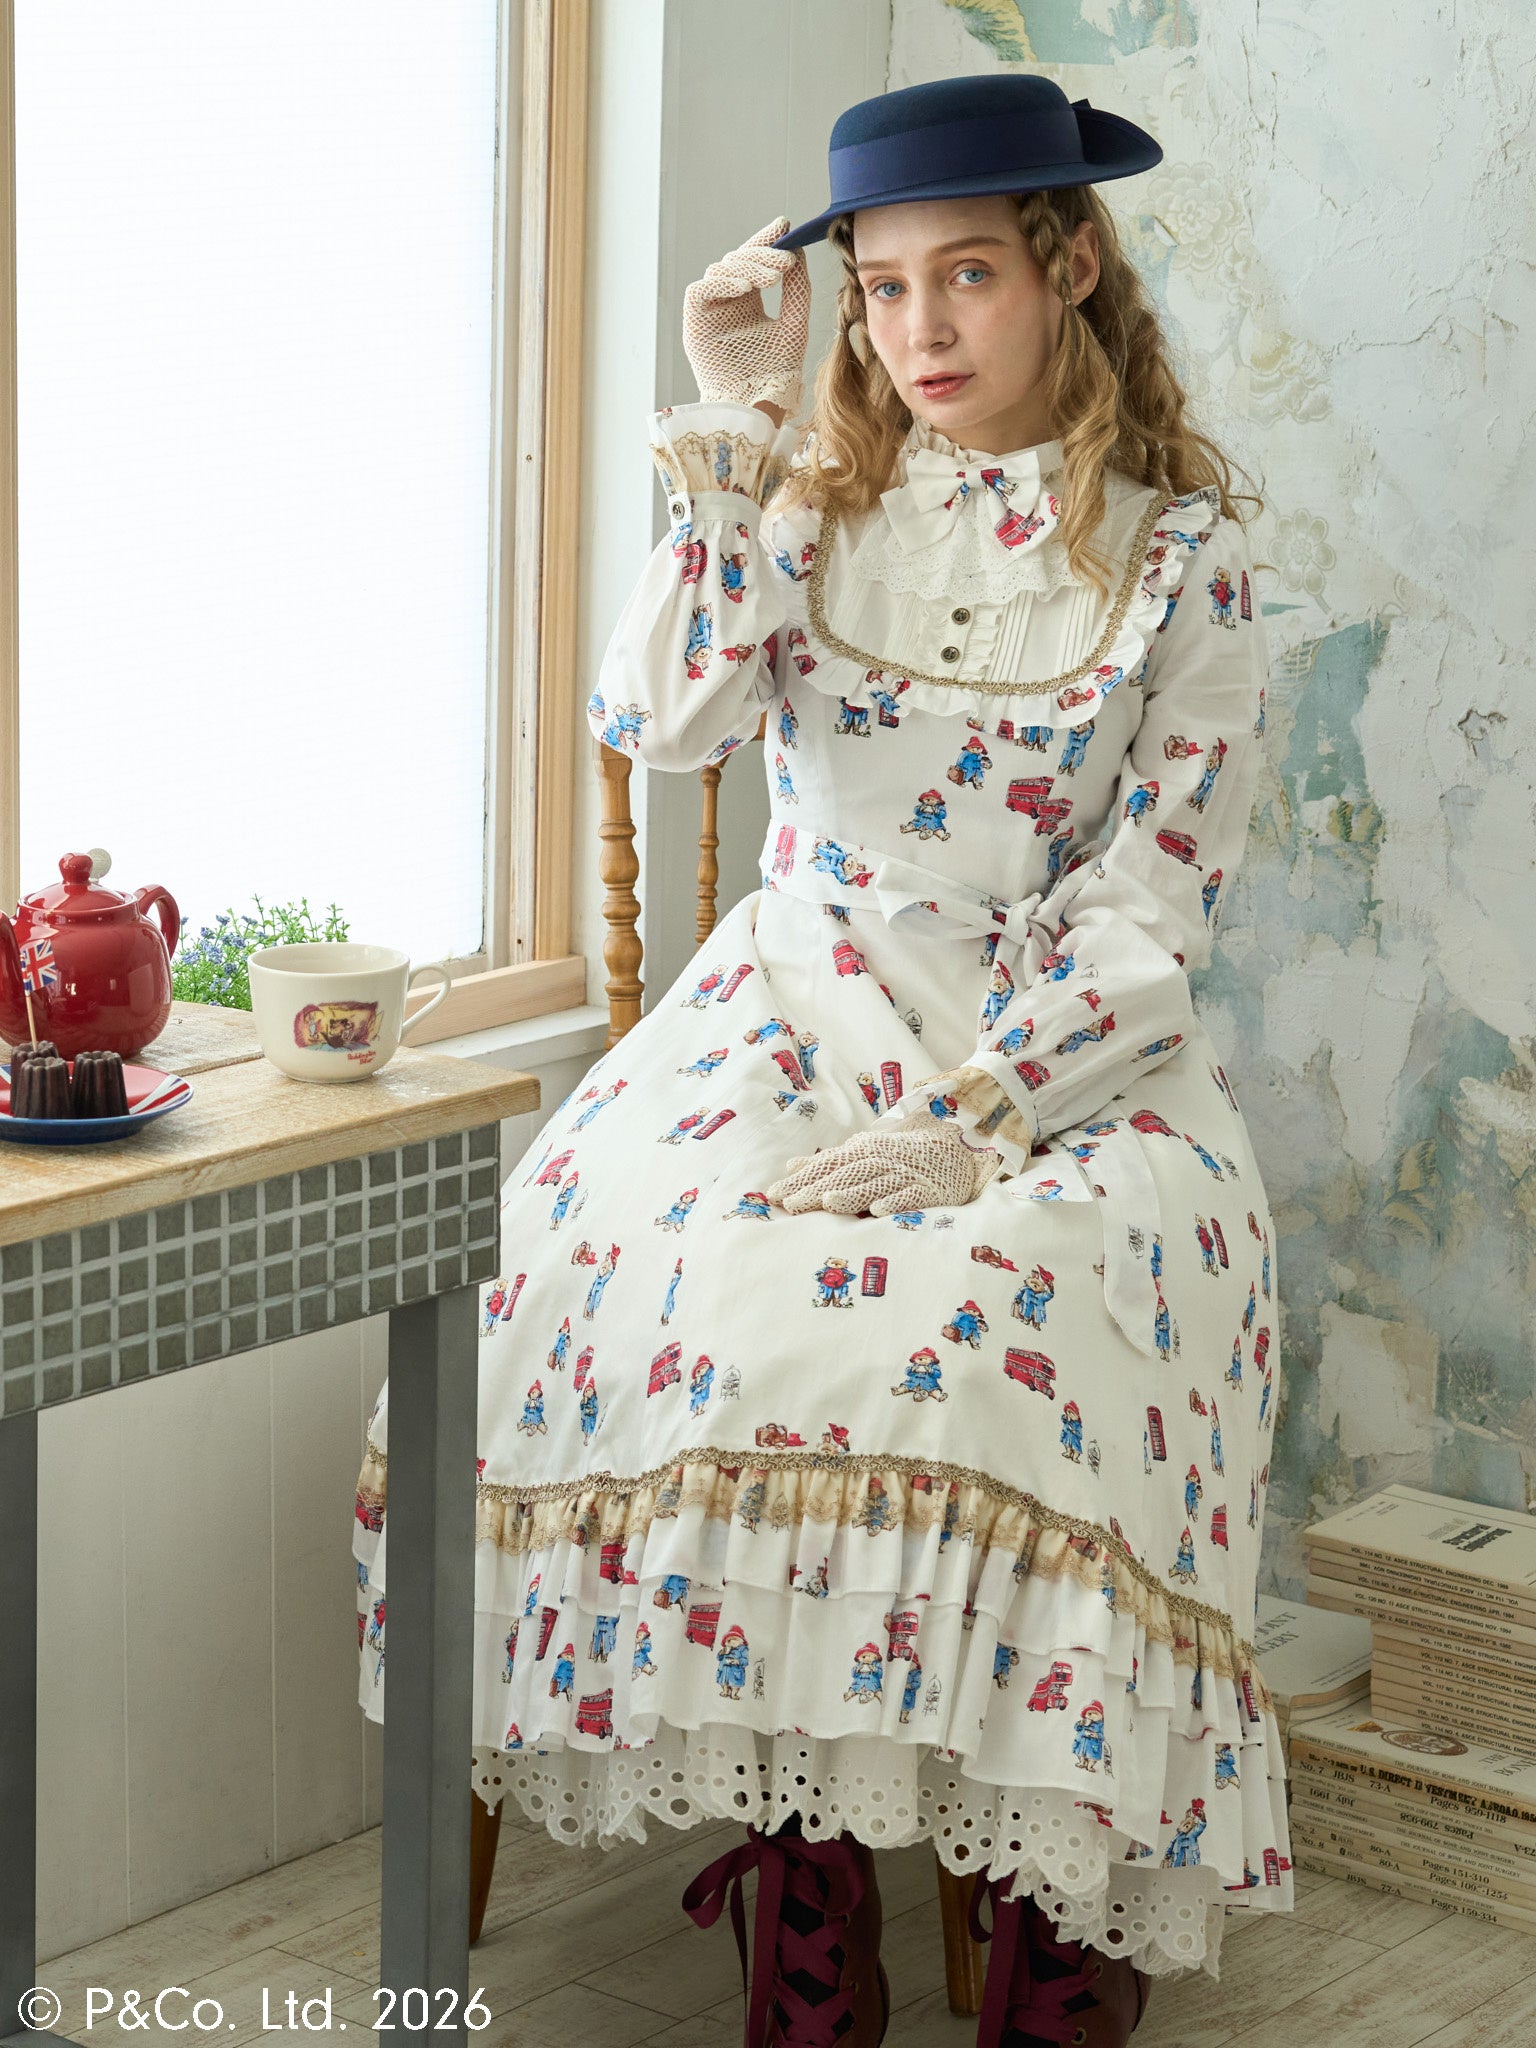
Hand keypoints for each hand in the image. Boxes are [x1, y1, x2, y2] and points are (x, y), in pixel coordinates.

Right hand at [682, 216, 810, 411]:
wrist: (759, 404)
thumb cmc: (776, 372)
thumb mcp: (794, 324)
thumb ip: (797, 290)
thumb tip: (797, 250)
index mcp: (747, 301)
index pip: (753, 261)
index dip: (766, 241)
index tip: (785, 225)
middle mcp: (726, 303)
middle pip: (737, 261)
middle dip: (762, 255)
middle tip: (786, 260)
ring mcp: (709, 312)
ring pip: (720, 270)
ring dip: (747, 267)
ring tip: (773, 277)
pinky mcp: (694, 324)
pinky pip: (701, 290)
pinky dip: (723, 283)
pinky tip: (746, 288)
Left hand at [765, 1123, 1002, 1216]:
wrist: (953, 1155)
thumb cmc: (898, 1159)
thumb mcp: (861, 1155)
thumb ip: (828, 1163)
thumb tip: (789, 1166)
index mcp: (861, 1151)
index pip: (825, 1166)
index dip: (800, 1180)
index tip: (773, 1196)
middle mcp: (880, 1160)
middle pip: (845, 1175)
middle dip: (817, 1189)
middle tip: (791, 1204)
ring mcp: (904, 1175)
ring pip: (874, 1183)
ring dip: (851, 1193)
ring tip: (828, 1203)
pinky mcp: (928, 1191)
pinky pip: (910, 1196)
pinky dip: (895, 1201)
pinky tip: (878, 1211)